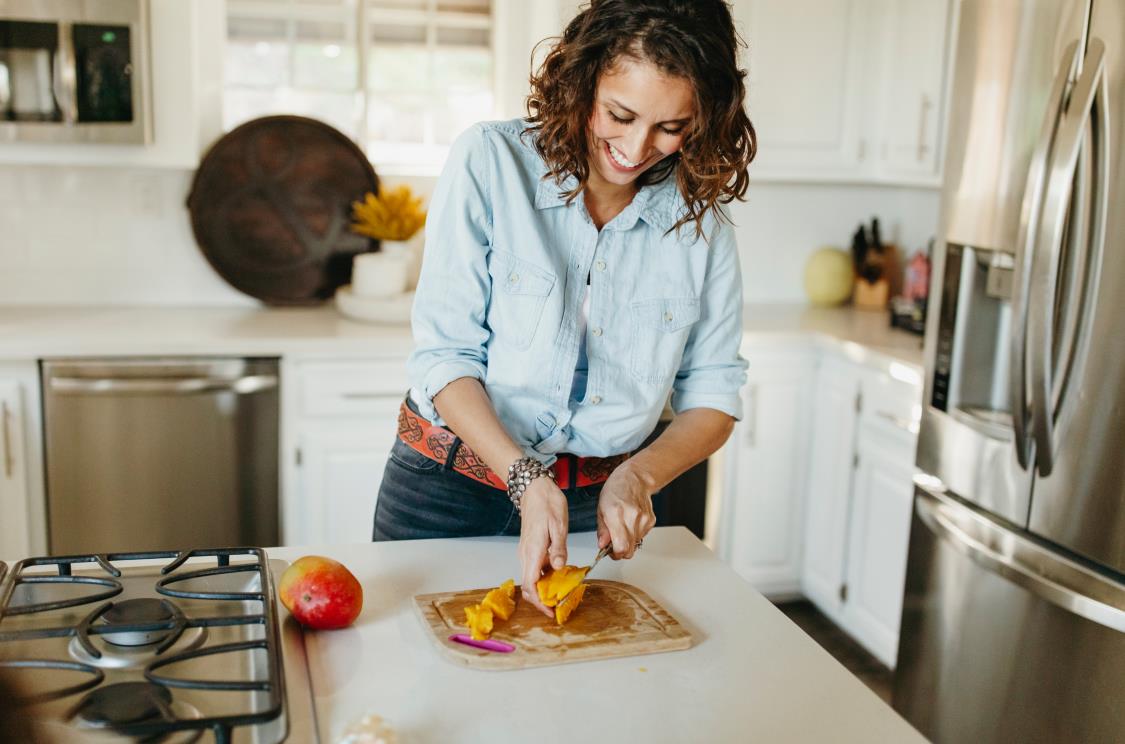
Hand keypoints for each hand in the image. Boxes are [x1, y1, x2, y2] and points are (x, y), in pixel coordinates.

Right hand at [518, 477, 568, 617]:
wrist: (534, 489)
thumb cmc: (548, 504)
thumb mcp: (559, 525)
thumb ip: (559, 548)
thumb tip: (559, 568)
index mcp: (533, 551)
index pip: (530, 585)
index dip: (540, 602)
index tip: (551, 612)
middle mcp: (526, 554)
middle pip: (529, 586)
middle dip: (542, 600)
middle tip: (560, 605)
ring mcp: (526, 552)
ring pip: (532, 578)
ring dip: (544, 589)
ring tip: (563, 592)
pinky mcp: (530, 548)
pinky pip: (535, 568)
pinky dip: (545, 577)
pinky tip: (560, 575)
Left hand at [596, 462, 655, 559]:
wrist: (635, 478)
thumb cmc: (616, 490)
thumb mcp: (601, 509)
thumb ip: (602, 530)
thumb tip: (602, 546)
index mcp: (616, 514)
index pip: (620, 547)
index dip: (614, 554)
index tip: (609, 551)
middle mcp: (632, 517)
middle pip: (629, 550)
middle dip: (620, 551)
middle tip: (614, 542)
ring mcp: (643, 520)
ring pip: (635, 545)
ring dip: (628, 541)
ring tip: (622, 526)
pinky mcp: (651, 521)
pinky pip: (642, 536)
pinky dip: (635, 533)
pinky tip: (631, 521)